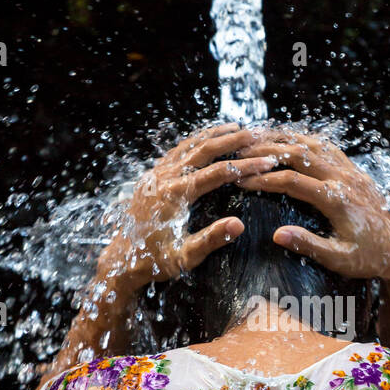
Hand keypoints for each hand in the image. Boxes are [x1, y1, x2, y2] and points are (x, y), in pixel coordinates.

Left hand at [98, 122, 276, 294]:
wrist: (122, 259)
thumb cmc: (155, 261)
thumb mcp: (185, 257)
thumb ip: (211, 239)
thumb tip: (238, 225)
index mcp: (174, 196)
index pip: (218, 173)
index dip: (245, 165)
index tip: (267, 161)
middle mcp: (163, 179)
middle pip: (204, 149)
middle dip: (232, 140)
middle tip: (256, 133)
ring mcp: (155, 174)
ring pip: (189, 145)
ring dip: (213, 135)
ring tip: (236, 128)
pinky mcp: (151, 176)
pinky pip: (176, 151)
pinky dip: (195, 141)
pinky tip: (207, 138)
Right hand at [234, 128, 389, 284]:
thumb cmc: (368, 259)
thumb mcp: (339, 260)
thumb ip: (309, 245)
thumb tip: (277, 234)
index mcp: (337, 199)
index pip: (292, 180)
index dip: (263, 179)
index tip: (240, 181)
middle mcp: (344, 179)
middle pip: (299, 153)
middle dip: (266, 150)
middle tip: (239, 151)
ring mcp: (350, 172)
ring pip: (312, 144)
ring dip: (283, 139)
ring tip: (256, 138)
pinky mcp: (354, 172)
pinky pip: (326, 147)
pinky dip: (304, 140)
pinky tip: (288, 140)